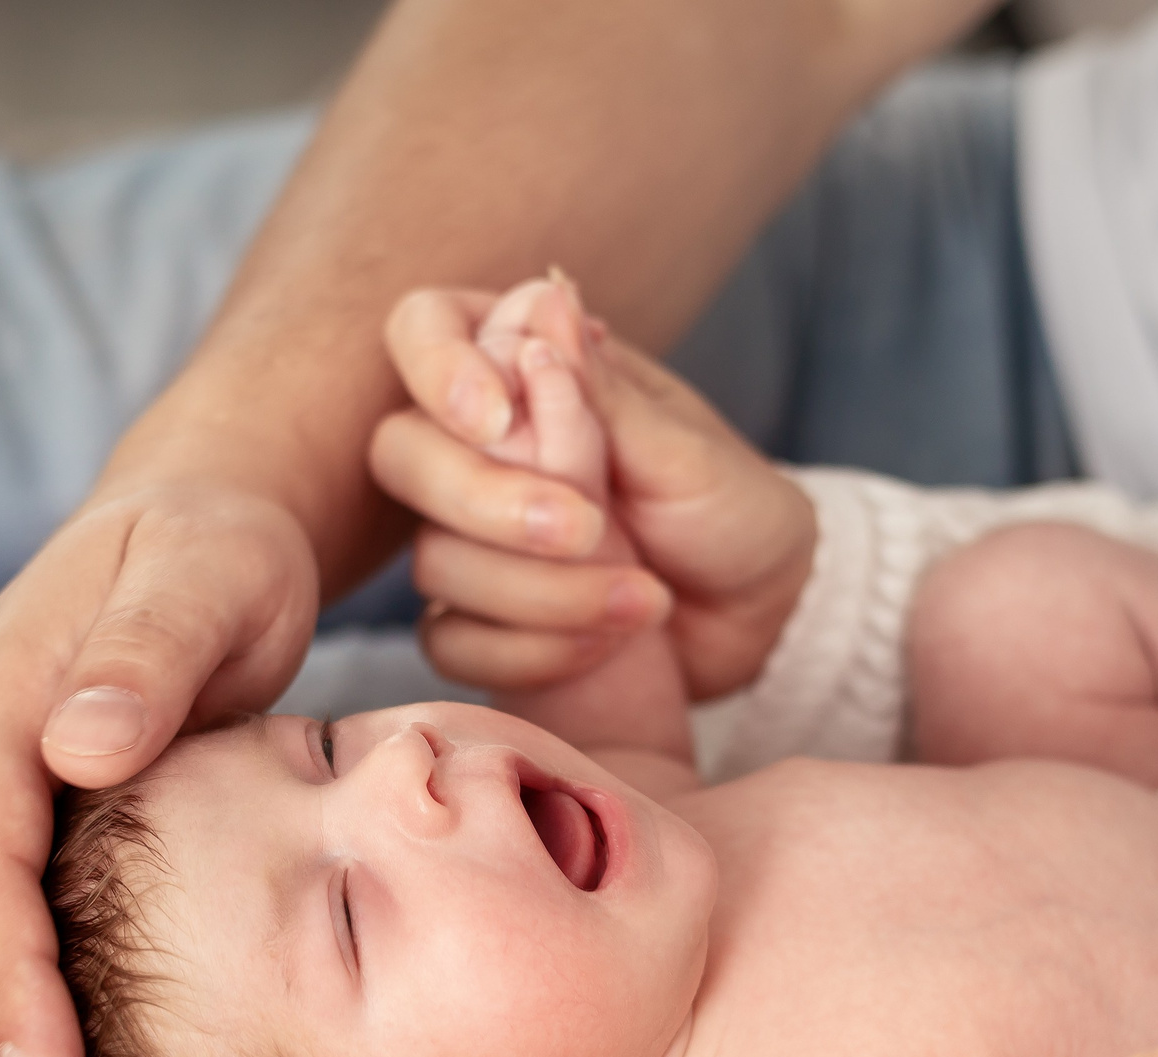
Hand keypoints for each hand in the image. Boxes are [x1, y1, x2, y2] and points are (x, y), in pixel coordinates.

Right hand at [370, 285, 814, 698]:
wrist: (755, 613)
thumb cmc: (728, 507)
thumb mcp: (682, 448)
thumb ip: (602, 394)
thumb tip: (542, 303)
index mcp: (523, 367)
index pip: (424, 328)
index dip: (438, 366)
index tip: (498, 417)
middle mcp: (478, 446)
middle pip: (402, 452)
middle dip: (486, 501)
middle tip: (587, 529)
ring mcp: (467, 537)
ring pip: (433, 560)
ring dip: (539, 591)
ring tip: (644, 597)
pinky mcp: (475, 622)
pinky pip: (452, 643)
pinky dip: (533, 652)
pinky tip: (605, 646)